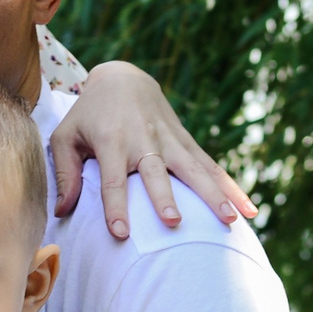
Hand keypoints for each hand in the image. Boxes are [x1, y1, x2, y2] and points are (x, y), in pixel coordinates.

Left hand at [50, 60, 257, 239]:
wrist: (122, 78)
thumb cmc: (88, 114)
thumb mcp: (65, 136)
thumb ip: (65, 172)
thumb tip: (63, 211)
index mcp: (111, 141)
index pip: (113, 179)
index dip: (116, 206)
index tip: (121, 233)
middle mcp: (144, 140)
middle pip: (156, 172)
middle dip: (165, 196)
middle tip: (173, 222)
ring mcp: (170, 141)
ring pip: (194, 169)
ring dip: (212, 195)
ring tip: (229, 221)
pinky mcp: (186, 142)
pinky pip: (212, 166)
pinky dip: (232, 187)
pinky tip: (249, 210)